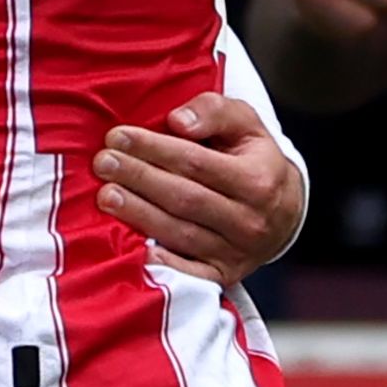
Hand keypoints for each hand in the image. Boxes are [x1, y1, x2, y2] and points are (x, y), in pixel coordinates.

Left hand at [94, 93, 304, 284]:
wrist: (283, 212)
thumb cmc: (253, 159)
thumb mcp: (245, 124)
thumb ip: (214, 112)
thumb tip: (178, 121)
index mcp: (258, 181)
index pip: (195, 162)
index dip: (153, 148)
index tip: (118, 136)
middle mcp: (250, 221)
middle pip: (184, 198)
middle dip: (138, 178)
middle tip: (103, 163)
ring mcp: (237, 252)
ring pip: (181, 233)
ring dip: (139, 214)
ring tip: (105, 195)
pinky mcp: (224, 274)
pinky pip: (190, 274)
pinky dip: (163, 263)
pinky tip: (134, 249)